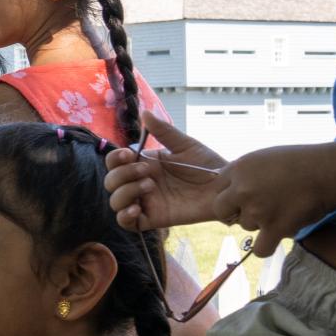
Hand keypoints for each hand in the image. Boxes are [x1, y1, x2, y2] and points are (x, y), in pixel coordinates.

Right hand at [105, 112, 232, 230]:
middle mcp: (140, 183)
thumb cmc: (207, 165)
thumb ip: (163, 131)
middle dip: (122, 174)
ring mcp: (146, 202)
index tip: (129, 155)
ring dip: (125, 192)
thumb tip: (145, 112)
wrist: (225, 187)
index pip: (115, 162)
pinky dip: (124, 216)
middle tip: (147, 171)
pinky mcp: (153, 219)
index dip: (115, 159)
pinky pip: (126, 223)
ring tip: (149, 186)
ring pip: (115, 202)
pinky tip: (137, 209)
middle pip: (111, 181)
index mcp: (145, 164)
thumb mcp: (185, 145)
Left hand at [216, 146, 332, 256]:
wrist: (328, 172)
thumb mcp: (264, 158)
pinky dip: (266, 246)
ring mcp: (257, 210)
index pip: (217, 187)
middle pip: (221, 210)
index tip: (242, 195)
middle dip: (234, 211)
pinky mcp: (274, 228)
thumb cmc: (300, 163)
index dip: (229, 193)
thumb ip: (243, 172)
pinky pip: (259, 249)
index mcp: (239, 168)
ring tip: (281, 210)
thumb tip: (228, 188)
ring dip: (260, 223)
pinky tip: (275, 236)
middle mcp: (243, 189)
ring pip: (245, 226)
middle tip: (255, 208)